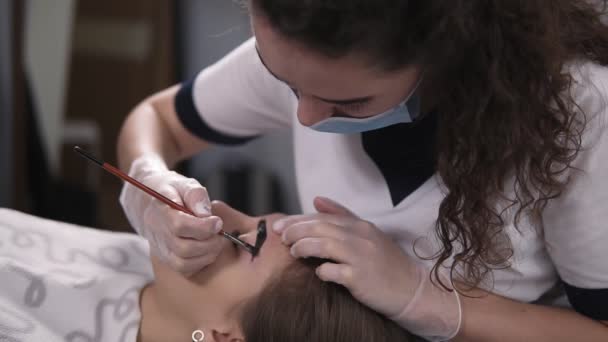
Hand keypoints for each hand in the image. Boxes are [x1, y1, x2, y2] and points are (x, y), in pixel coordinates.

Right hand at [119, 154, 227, 275]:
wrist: (155, 203)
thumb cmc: (174, 192)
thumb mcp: (185, 184)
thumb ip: (195, 195)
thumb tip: (205, 214)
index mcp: (160, 211)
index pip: (179, 225)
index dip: (203, 227)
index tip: (218, 221)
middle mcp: (157, 233)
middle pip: (183, 248)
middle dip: (209, 242)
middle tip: (220, 233)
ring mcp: (160, 249)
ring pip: (184, 263)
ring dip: (207, 254)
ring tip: (216, 241)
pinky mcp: (166, 259)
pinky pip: (184, 270)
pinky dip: (201, 262)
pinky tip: (208, 249)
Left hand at [273, 196, 460, 340]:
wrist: (412, 290)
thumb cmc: (386, 263)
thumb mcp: (367, 233)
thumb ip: (342, 215)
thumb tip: (317, 199)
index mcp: (360, 226)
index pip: (322, 217)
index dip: (298, 220)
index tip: (280, 227)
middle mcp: (361, 237)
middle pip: (320, 227)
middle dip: (296, 231)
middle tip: (282, 238)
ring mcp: (362, 257)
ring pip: (324, 245)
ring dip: (304, 247)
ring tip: (293, 252)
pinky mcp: (361, 278)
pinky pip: (334, 272)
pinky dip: (322, 271)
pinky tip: (318, 273)